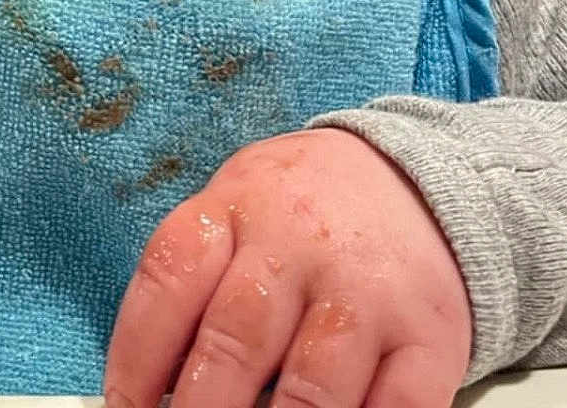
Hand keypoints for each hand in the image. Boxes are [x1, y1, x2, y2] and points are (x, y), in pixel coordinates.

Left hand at [103, 128, 471, 407]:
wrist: (413, 179)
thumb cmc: (297, 213)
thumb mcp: (236, 210)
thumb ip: (196, 284)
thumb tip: (152, 388)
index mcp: (239, 204)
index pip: (173, 274)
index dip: (136, 354)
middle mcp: (302, 241)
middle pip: (237, 337)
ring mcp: (369, 291)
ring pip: (312, 387)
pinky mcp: (429, 336)